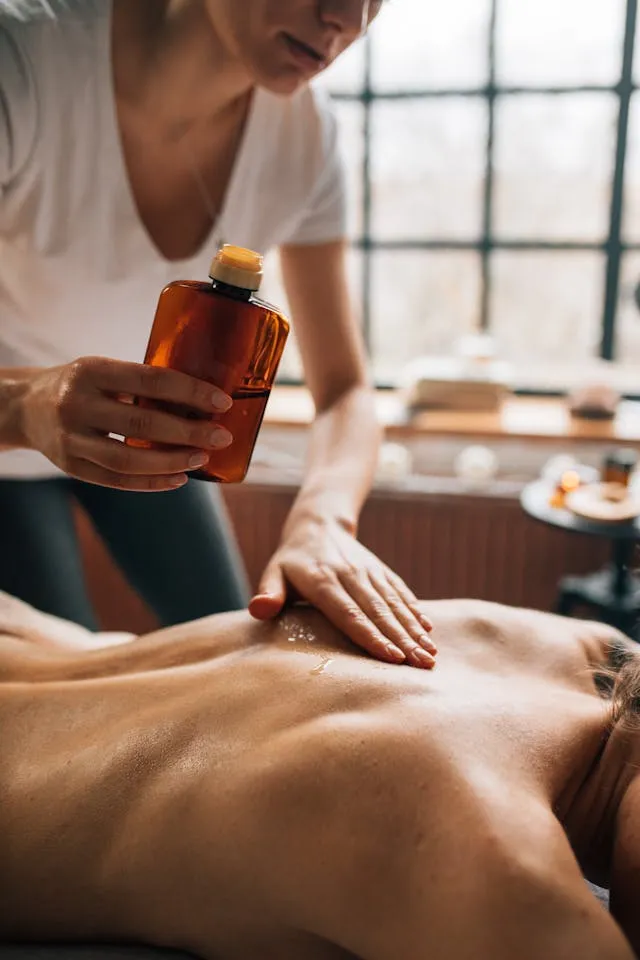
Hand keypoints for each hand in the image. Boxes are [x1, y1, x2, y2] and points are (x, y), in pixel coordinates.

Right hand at [20, 356, 231, 490]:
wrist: (24, 406)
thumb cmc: (81, 386)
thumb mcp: (103, 370)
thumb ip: (140, 383)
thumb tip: (202, 400)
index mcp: (91, 371)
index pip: (151, 380)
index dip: (190, 391)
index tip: (222, 402)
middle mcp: (76, 404)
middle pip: (143, 423)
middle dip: (189, 432)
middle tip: (221, 436)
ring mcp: (71, 439)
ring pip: (129, 459)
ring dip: (172, 461)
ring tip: (201, 459)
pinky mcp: (71, 466)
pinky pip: (117, 481)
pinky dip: (151, 483)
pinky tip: (179, 479)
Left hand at [249, 517, 435, 667]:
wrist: (318, 524)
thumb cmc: (291, 561)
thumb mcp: (274, 572)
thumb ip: (268, 592)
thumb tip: (259, 610)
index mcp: (322, 580)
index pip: (349, 614)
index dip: (371, 636)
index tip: (391, 658)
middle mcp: (350, 574)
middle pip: (378, 612)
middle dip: (402, 640)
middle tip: (421, 666)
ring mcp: (369, 571)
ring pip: (394, 603)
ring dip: (414, 629)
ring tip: (430, 655)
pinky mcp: (381, 570)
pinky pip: (400, 591)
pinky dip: (415, 610)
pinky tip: (428, 630)